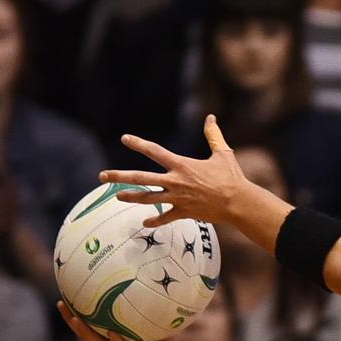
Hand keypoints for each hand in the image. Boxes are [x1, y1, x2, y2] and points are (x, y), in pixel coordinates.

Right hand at [57, 300, 185, 340]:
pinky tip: (112, 333)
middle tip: (61, 304)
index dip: (76, 312)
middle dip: (71, 320)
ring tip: (76, 319)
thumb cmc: (167, 337)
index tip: (65, 295)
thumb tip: (148, 272)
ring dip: (86, 332)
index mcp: (114, 336)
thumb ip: (149, 297)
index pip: (90, 324)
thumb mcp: (155, 314)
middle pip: (86, 333)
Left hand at [103, 115, 244, 227]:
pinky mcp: (184, 212)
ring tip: (116, 196)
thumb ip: (213, 135)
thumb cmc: (231, 177)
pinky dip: (155, 221)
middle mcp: (175, 181)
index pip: (155, 151)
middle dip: (119, 176)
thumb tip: (211, 117)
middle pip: (141, 178)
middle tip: (102, 175)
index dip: (138, 144)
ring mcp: (178, 198)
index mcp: (182, 165)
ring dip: (130, 197)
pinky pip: (165, 218)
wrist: (238, 202)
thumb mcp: (223, 153)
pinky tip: (144, 223)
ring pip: (148, 198)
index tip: (124, 139)